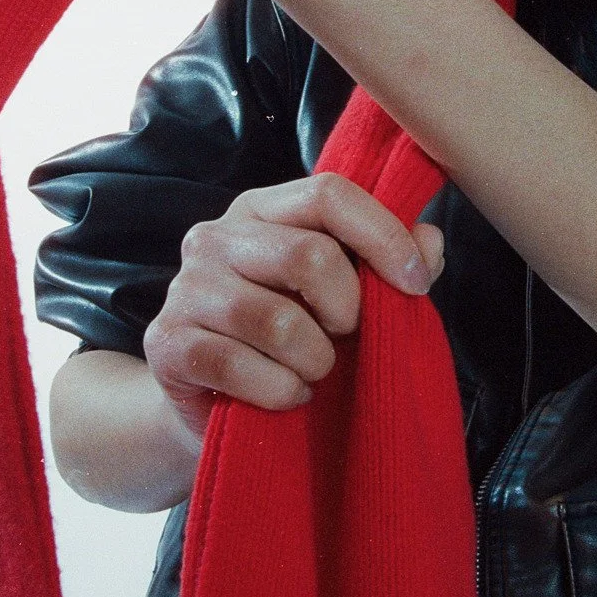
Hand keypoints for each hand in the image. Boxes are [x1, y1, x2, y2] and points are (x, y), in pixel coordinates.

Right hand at [142, 174, 444, 442]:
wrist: (214, 402)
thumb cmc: (291, 340)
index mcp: (263, 209)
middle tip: (346, 338)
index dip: (382, 235)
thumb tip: (430, 240)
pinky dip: (280, 390)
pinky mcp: (167, 342)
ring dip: (315, 359)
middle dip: (347, 310)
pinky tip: (286, 394)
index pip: (329, 193)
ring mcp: (185, 287)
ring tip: (315, 371)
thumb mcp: (347, 296)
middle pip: (308, 255)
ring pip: (277, 320)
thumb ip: (391, 262)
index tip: (416, 283)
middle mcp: (216, 236)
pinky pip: (240, 366)